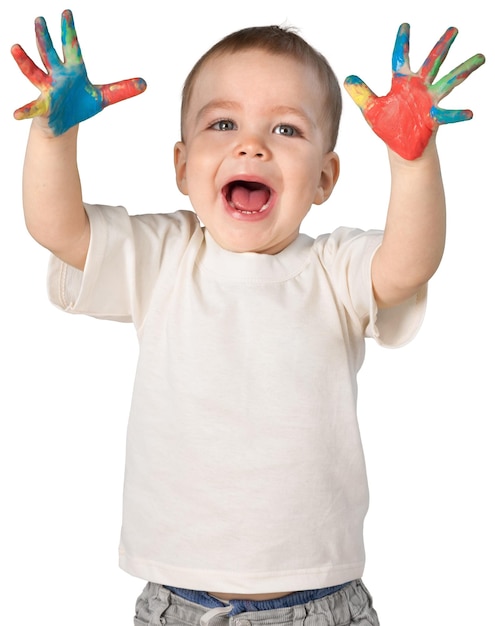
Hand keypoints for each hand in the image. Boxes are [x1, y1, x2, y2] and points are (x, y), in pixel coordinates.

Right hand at [11, 9, 146, 135]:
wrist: (65, 122)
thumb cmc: (80, 104)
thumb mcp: (103, 98)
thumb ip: (122, 90)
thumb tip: (145, 84)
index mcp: (73, 70)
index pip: (71, 47)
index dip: (69, 31)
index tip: (66, 12)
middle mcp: (57, 75)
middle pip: (49, 53)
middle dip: (44, 38)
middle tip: (40, 19)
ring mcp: (47, 90)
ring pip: (34, 73)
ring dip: (24, 61)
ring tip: (14, 47)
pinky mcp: (43, 107)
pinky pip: (32, 109)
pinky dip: (24, 111)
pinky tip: (16, 114)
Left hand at [344, 24, 484, 159]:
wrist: (401, 148)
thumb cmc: (389, 128)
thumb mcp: (371, 110)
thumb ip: (362, 93)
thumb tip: (348, 78)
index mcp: (402, 84)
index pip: (401, 58)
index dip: (402, 42)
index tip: (405, 25)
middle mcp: (419, 88)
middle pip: (432, 62)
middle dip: (442, 46)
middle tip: (453, 28)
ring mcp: (429, 101)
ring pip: (449, 81)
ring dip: (464, 69)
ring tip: (480, 57)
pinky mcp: (433, 118)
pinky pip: (448, 115)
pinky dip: (458, 114)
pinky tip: (470, 113)